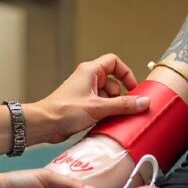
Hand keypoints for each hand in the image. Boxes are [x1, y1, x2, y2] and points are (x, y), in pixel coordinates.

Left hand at [25, 53, 149, 144]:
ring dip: (114, 106)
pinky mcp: (83, 106)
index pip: (114, 62)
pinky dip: (106, 113)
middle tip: (127, 107)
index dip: (126, 73)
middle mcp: (88, 79)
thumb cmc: (63, 110)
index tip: (133, 87)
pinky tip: (107, 122)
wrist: (44, 125)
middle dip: (121, 96)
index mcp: (90, 71)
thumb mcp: (98, 107)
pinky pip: (101, 106)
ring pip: (108, 96)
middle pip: (113, 82)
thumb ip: (123, 105)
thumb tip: (143, 101)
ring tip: (114, 117)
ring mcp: (85, 93)